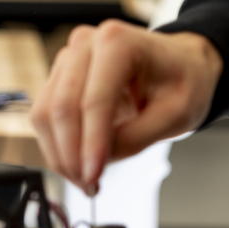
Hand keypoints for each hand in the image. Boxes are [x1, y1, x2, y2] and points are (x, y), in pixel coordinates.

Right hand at [29, 21, 222, 192]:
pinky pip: (45, 115)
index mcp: (118, 42)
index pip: (94, 100)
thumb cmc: (183, 80)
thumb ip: (136, 137)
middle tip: (88, 185)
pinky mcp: (59, 76)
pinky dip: (57, 145)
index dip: (91, 143)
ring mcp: (68, 58)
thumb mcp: (176, 114)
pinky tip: (77, 163)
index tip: (93, 177)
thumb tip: (97, 161)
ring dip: (59, 154)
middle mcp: (85, 44)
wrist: (180, 64)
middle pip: (61, 107)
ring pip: (45, 113)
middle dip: (71, 154)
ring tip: (84, 179)